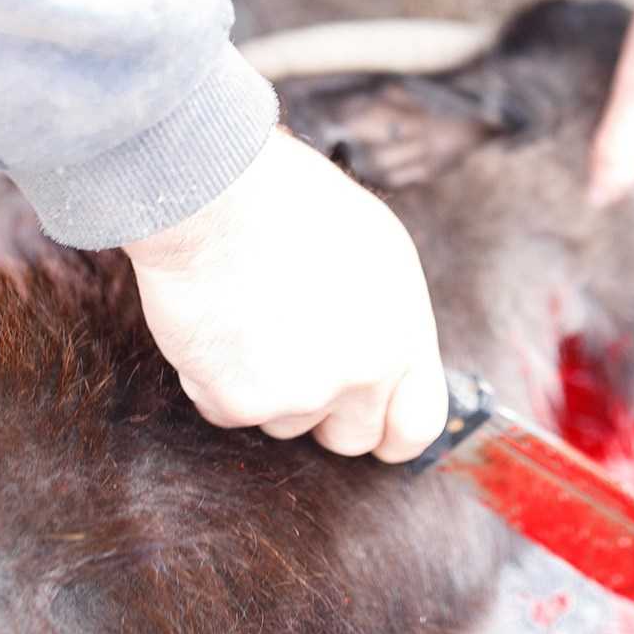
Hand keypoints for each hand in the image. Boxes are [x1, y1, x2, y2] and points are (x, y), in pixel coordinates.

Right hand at [124, 130, 448, 461]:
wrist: (218, 195)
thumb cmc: (292, 203)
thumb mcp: (378, 251)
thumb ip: (389, 320)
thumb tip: (388, 362)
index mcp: (403, 334)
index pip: (417, 426)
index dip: (392, 432)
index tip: (374, 428)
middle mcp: (361, 373)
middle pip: (350, 438)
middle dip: (325, 412)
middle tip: (295, 360)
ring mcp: (301, 394)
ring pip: (285, 423)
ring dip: (267, 389)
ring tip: (253, 318)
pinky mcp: (240, 402)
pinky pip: (228, 411)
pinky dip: (217, 380)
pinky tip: (219, 324)